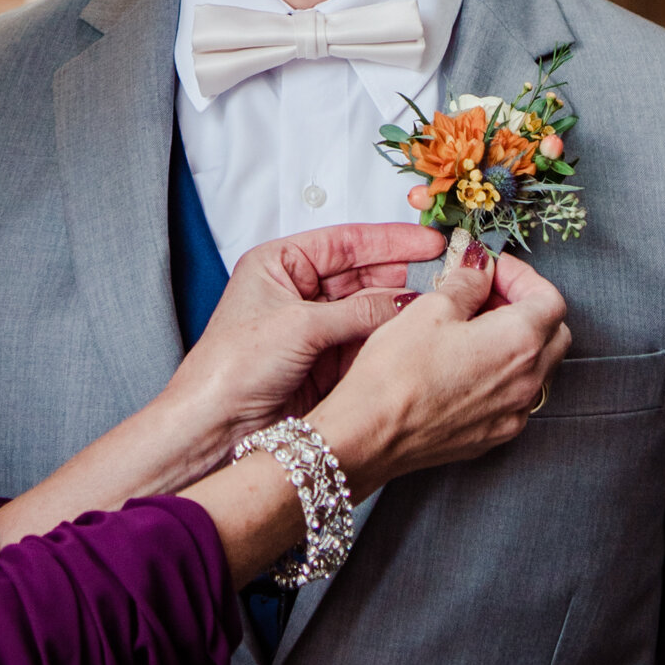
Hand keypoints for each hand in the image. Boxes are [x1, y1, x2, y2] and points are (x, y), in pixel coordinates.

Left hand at [174, 222, 444, 455]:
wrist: (216, 425)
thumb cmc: (233, 366)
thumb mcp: (300, 326)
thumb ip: (359, 311)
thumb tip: (408, 300)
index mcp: (278, 264)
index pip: (345, 242)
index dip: (390, 240)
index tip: (429, 239)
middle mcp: (297, 292)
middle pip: (361, 274)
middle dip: (403, 273)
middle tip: (447, 272)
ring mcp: (313, 327)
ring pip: (369, 309)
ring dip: (401, 307)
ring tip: (442, 301)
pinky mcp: (326, 361)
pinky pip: (367, 341)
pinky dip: (391, 338)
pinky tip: (417, 332)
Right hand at [312, 235, 570, 497]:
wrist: (372, 434)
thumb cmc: (396, 372)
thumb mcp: (430, 308)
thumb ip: (466, 283)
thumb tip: (480, 268)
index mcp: (519, 342)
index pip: (550, 298)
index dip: (522, 276)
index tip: (492, 270)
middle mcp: (528, 381)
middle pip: (554, 332)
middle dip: (527, 307)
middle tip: (486, 295)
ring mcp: (515, 413)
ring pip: (539, 367)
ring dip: (519, 341)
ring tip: (474, 329)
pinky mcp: (497, 434)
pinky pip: (518, 396)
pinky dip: (505, 373)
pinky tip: (467, 365)